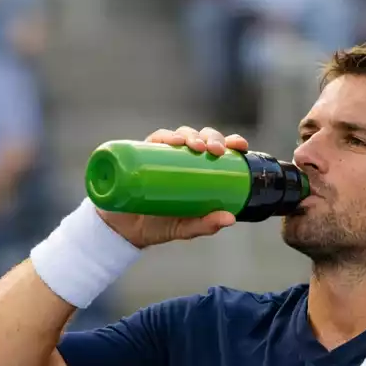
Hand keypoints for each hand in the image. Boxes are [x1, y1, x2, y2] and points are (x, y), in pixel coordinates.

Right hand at [95, 125, 248, 249]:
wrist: (124, 230)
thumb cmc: (158, 225)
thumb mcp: (185, 228)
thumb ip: (205, 224)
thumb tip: (230, 218)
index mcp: (198, 171)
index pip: (218, 150)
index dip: (231, 142)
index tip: (240, 146)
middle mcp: (182, 159)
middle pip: (202, 138)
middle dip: (212, 138)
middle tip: (215, 151)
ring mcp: (162, 155)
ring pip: (181, 135)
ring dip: (191, 135)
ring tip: (195, 147)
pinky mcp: (142, 154)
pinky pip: (155, 139)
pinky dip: (165, 136)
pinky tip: (172, 142)